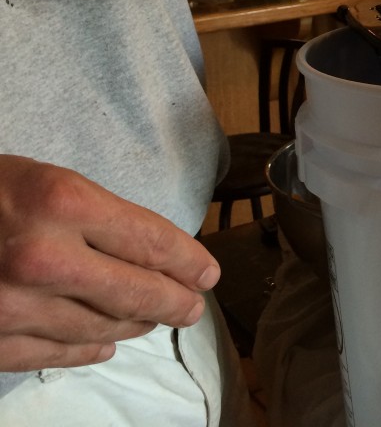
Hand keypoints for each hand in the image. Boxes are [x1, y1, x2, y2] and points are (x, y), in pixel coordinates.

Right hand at [0, 155, 220, 371]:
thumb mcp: (42, 180)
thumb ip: (97, 215)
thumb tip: (153, 252)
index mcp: (62, 203)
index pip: (152, 241)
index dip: (190, 262)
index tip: (208, 272)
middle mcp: (44, 258)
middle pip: (139, 291)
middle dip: (178, 301)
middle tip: (194, 306)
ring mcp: (14, 306)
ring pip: (104, 326)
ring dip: (137, 324)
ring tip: (154, 318)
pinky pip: (59, 353)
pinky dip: (90, 348)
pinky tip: (106, 343)